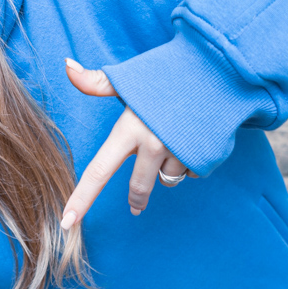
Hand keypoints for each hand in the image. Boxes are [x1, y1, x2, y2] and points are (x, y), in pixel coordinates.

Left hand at [60, 59, 192, 228]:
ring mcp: (182, 153)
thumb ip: (97, 82)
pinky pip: (192, 173)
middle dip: (137, 199)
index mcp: (130, 128)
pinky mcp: (206, 158)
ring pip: (169, 179)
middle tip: (136, 205)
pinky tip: (194, 141)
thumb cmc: (171, 70)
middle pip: (139, 187)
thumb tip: (67, 66)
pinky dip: (190, 162)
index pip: (98, 171)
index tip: (66, 222)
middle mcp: (154, 145)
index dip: (81, 198)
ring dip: (168, 168)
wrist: (221, 68)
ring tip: (175, 141)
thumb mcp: (132, 77)